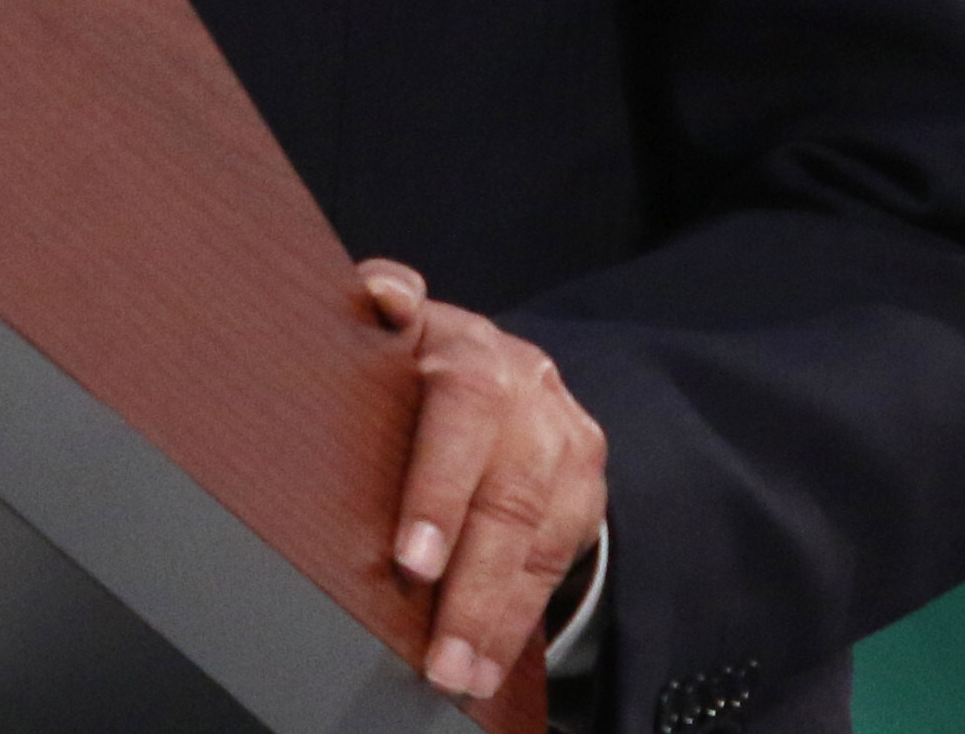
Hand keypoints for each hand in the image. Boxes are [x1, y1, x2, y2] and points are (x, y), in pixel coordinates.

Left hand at [359, 259, 606, 702]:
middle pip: (506, 493)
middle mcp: (527, 387)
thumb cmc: (410, 359)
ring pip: (537, 538)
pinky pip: (558, 561)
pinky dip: (519, 616)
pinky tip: (487, 659)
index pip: (462, 412)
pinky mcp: (588, 486)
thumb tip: (379, 292)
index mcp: (467, 345)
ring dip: (495, 615)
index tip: (409, 560)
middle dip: (470, 581)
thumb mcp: (388, 329)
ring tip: (456, 672)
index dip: (439, 489)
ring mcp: (566, 437)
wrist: (496, 367)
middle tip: (435, 650)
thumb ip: (376, 312)